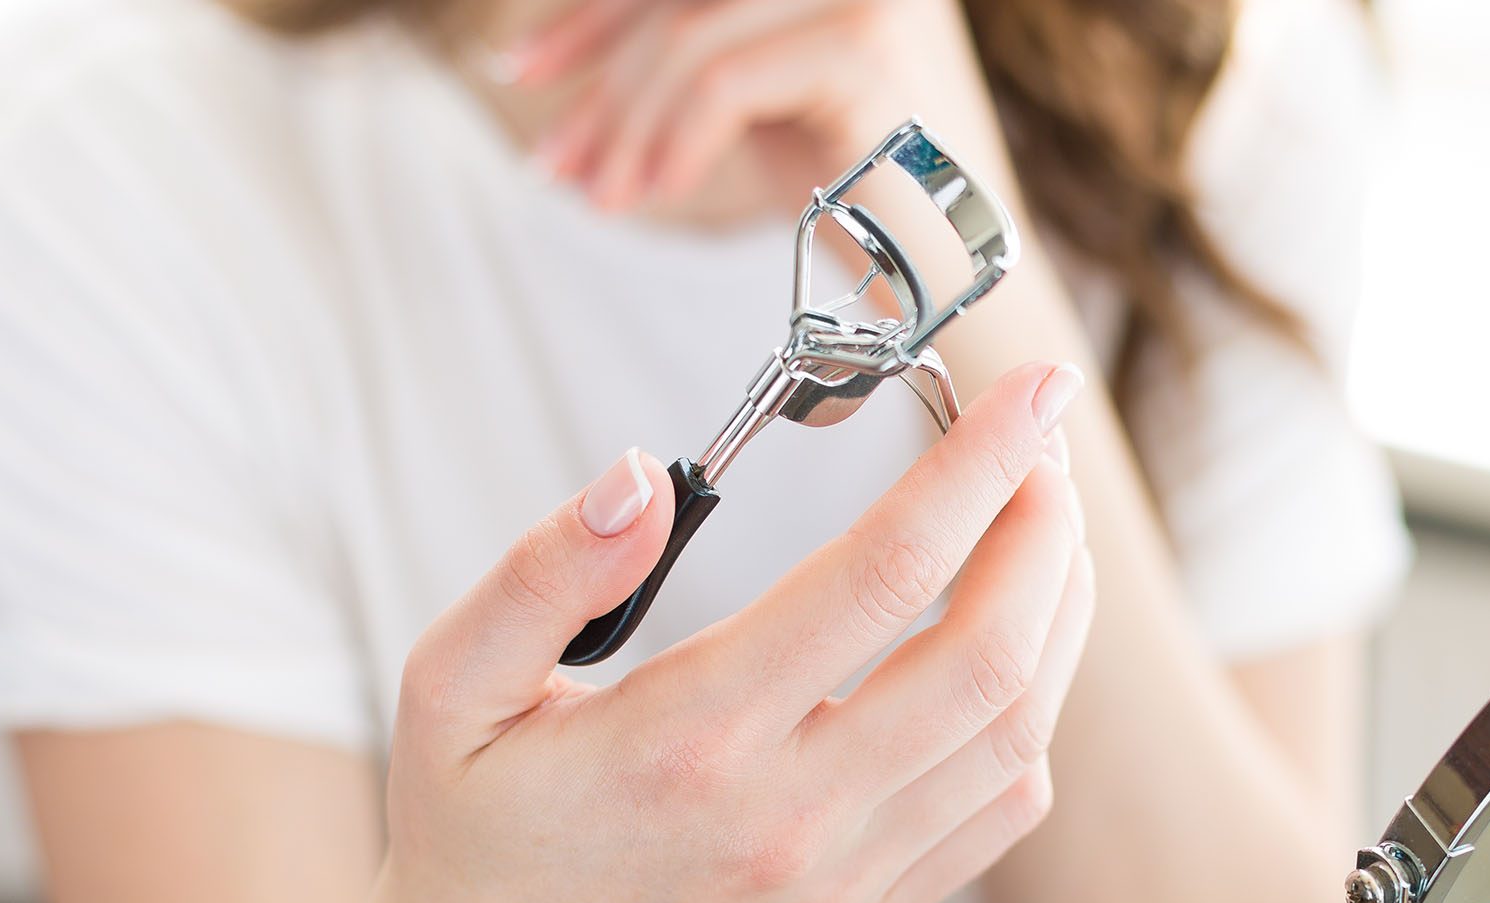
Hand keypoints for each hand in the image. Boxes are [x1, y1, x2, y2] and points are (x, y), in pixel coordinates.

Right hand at [347, 362, 1089, 902]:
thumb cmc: (479, 826)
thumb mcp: (450, 685)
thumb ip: (542, 574)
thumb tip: (641, 478)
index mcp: (690, 738)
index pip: (881, 576)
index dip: (978, 467)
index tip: (1032, 389)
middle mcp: (787, 817)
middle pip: (987, 656)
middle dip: (1044, 528)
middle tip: (1044, 447)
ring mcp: (844, 879)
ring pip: (1018, 734)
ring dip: (1060, 613)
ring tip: (1046, 525)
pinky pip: (1004, 809)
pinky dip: (1037, 711)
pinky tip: (1017, 643)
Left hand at [495, 0, 1006, 220]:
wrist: (963, 287)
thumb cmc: (870, 209)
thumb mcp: (764, 106)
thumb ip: (697, 57)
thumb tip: (568, 53)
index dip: (591, 15)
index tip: (525, 69)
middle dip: (596, 77)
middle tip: (555, 161)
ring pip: (688, 36)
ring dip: (624, 124)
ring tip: (605, 197)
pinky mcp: (862, 45)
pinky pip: (722, 82)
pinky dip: (673, 140)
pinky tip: (658, 192)